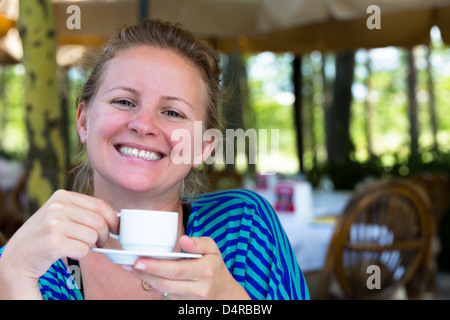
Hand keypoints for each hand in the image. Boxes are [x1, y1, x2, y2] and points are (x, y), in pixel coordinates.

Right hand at [0, 190, 118, 297]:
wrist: (17, 257)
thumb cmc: (45, 236)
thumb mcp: (61, 215)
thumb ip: (84, 212)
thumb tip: (116, 216)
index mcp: (62, 196)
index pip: (100, 205)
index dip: (113, 219)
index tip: (117, 229)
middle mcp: (57, 207)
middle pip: (100, 222)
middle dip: (104, 236)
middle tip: (98, 243)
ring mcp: (54, 224)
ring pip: (93, 237)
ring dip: (91, 246)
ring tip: (77, 246)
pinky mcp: (53, 243)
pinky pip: (84, 250)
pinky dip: (81, 255)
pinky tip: (68, 252)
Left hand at [128, 235, 250, 299]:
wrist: (224, 295)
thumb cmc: (215, 268)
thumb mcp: (214, 250)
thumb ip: (199, 243)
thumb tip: (183, 239)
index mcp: (205, 271)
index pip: (176, 270)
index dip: (155, 266)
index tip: (139, 261)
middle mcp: (198, 288)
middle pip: (165, 283)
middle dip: (144, 274)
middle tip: (129, 264)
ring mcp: (191, 300)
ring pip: (163, 291)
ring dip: (146, 280)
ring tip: (133, 268)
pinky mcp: (184, 306)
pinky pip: (166, 296)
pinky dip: (156, 286)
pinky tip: (147, 276)